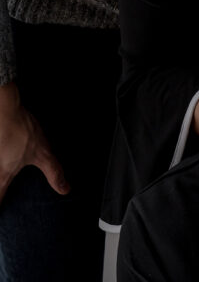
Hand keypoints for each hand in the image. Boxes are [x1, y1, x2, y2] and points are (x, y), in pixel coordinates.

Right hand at [0, 83, 68, 202]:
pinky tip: (5, 154)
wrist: (5, 107)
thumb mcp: (43, 154)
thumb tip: (65, 190)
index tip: (1, 218)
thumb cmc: (21, 131)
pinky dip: (1, 158)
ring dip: (1, 174)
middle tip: (4, 195)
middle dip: (0, 192)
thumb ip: (53, 172)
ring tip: (6, 178)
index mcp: (3, 175)